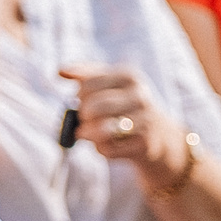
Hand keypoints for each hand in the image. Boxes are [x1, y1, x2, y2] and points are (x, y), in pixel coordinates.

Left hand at [60, 62, 190, 189]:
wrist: (160, 134)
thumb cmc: (125, 106)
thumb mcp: (110, 84)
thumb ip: (84, 75)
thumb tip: (60, 71)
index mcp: (129, 76)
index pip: (87, 86)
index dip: (79, 97)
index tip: (84, 102)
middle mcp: (139, 96)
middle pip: (92, 108)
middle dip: (83, 116)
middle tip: (86, 119)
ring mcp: (144, 120)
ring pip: (100, 130)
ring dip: (89, 134)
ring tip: (89, 133)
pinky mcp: (145, 144)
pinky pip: (109, 149)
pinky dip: (102, 149)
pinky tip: (107, 144)